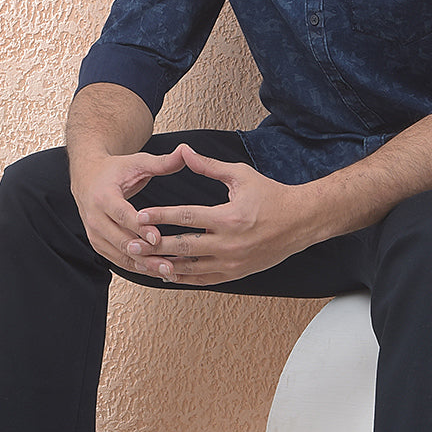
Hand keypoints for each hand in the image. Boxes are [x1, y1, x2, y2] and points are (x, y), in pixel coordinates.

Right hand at [71, 146, 190, 276]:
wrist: (87, 176)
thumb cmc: (116, 170)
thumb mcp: (137, 162)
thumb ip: (162, 162)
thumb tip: (186, 151)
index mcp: (103, 196)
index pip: (122, 215)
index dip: (139, 228)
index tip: (157, 238)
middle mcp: (95, 217)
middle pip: (121, 241)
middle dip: (145, 254)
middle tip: (169, 265)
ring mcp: (94, 233)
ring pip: (120, 255)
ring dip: (144, 266)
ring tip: (168, 273)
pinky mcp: (98, 243)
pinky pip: (118, 260)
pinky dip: (138, 267)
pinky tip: (158, 272)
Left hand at [128, 145, 317, 285]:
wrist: (300, 222)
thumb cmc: (270, 195)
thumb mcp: (240, 176)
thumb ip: (209, 167)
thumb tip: (184, 151)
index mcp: (229, 218)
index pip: (186, 218)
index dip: (160, 217)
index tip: (139, 216)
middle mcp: (230, 244)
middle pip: (184, 247)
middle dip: (155, 247)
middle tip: (131, 244)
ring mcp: (233, 262)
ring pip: (191, 269)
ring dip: (165, 266)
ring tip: (142, 262)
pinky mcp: (237, 274)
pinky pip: (204, 279)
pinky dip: (184, 278)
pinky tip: (167, 273)